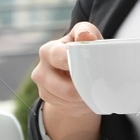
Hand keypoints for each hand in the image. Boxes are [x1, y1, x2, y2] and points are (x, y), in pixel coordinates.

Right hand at [30, 22, 103, 139]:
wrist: (72, 72)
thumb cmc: (82, 50)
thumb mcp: (87, 37)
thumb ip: (87, 32)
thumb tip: (85, 35)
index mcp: (48, 51)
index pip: (58, 57)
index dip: (73, 63)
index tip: (86, 67)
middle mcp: (40, 70)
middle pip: (66, 88)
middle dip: (84, 87)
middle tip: (98, 84)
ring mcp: (42, 88)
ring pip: (69, 100)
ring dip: (85, 97)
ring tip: (93, 88)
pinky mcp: (47, 101)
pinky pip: (69, 107)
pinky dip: (81, 104)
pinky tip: (85, 95)